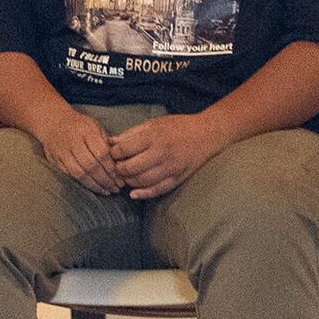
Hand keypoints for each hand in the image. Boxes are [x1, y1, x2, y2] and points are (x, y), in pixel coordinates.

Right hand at [24, 104, 127, 193]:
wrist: (53, 123)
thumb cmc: (80, 126)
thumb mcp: (96, 126)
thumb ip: (106, 142)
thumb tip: (120, 162)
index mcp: (86, 131)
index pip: (101, 153)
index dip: (111, 169)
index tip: (121, 179)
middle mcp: (72, 141)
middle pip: (90, 165)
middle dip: (105, 180)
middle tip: (116, 188)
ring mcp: (61, 151)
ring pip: (79, 173)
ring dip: (94, 185)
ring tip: (107, 191)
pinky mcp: (54, 160)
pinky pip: (69, 175)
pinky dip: (82, 183)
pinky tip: (94, 187)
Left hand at [106, 111, 222, 199]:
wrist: (207, 134)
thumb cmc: (177, 126)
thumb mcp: (153, 124)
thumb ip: (131, 133)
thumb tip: (111, 142)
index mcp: (153, 138)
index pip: (124, 150)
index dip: (114, 153)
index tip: (114, 153)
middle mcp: (161, 154)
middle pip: (130, 168)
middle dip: (119, 168)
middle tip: (118, 166)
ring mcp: (170, 168)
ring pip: (141, 181)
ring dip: (129, 181)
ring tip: (126, 176)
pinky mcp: (178, 178)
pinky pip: (158, 190)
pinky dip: (144, 194)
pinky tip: (134, 194)